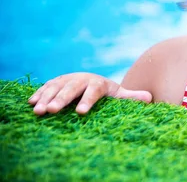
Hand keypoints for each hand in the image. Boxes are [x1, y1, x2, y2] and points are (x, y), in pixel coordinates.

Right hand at [28, 72, 151, 115]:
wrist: (91, 80)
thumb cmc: (106, 92)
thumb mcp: (118, 94)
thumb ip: (131, 97)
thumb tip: (149, 97)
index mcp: (98, 83)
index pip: (93, 91)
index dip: (87, 101)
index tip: (81, 113)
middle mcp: (81, 80)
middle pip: (71, 89)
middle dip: (61, 99)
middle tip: (52, 111)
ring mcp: (67, 80)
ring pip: (55, 88)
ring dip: (46, 98)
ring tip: (38, 111)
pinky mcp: (55, 83)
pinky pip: (45, 87)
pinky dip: (38, 94)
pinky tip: (31, 103)